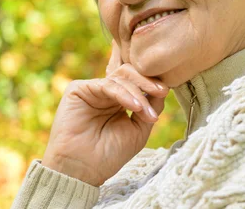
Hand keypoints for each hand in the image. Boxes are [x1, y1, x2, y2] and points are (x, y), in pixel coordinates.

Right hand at [41, 40, 168, 185]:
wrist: (83, 170)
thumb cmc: (109, 155)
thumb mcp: (138, 130)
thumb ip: (150, 109)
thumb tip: (164, 89)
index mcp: (119, 101)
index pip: (137, 82)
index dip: (151, 84)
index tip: (165, 92)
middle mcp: (106, 93)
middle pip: (129, 74)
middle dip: (147, 82)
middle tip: (161, 92)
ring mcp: (92, 90)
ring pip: (120, 78)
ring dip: (137, 92)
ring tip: (145, 111)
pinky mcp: (78, 90)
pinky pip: (106, 85)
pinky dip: (123, 93)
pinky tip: (133, 106)